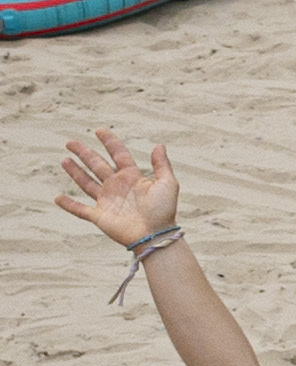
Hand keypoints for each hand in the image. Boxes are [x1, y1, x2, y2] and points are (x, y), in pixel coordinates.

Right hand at [52, 127, 178, 246]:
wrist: (155, 234)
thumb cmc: (164, 210)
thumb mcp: (168, 184)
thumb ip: (162, 165)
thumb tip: (159, 145)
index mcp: (132, 177)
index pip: (118, 155)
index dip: (109, 142)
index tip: (99, 131)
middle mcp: (117, 186)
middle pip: (97, 165)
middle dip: (84, 153)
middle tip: (70, 142)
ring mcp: (106, 201)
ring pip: (86, 183)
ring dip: (75, 172)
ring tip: (65, 160)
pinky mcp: (99, 216)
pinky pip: (80, 209)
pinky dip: (69, 204)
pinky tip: (57, 198)